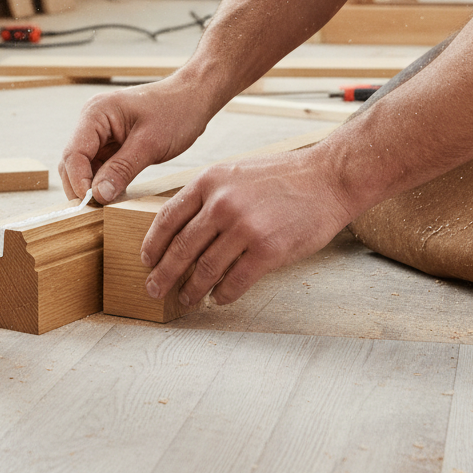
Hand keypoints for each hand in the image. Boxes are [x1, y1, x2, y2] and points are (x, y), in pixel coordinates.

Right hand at [58, 76, 212, 204]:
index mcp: (96, 113)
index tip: (90, 203)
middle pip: (73, 161)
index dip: (78, 180)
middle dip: (81, 186)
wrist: (194, 98)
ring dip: (92, 186)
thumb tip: (98, 195)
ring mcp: (101, 132)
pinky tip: (114, 194)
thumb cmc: (176, 110)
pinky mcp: (111, 143)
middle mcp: (93, 121)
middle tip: (96, 210)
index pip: (74, 153)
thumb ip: (122, 169)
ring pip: (84, 166)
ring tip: (106, 205)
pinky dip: (104, 181)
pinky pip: (99, 166)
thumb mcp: (150, 143)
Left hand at [140, 148, 352, 306]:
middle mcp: (221, 204)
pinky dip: (223, 294)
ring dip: (192, 289)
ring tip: (186, 298)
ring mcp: (244, 227)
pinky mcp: (268, 250)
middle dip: (164, 274)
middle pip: (181, 247)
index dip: (152, 244)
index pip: (167, 217)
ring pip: (206, 268)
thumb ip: (207, 196)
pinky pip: (236, 281)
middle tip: (153, 289)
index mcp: (208, 182)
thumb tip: (181, 229)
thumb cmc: (281, 177)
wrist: (326, 178)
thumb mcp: (233, 173)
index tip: (145, 260)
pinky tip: (218, 299)